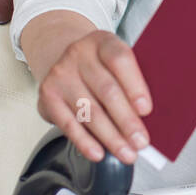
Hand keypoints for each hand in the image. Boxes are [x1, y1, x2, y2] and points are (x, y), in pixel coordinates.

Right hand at [35, 29, 151, 164]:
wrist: (63, 57)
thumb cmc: (99, 64)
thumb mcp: (116, 61)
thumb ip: (132, 81)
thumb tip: (147, 117)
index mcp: (103, 42)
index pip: (120, 60)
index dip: (134, 86)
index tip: (146, 110)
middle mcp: (79, 55)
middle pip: (106, 90)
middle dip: (126, 121)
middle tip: (140, 141)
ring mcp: (61, 75)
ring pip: (89, 111)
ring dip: (110, 137)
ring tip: (126, 152)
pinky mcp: (48, 96)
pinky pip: (68, 123)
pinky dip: (84, 142)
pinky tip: (98, 152)